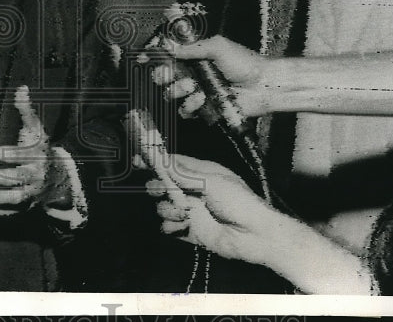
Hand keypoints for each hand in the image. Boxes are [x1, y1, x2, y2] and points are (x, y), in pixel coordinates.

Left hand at [0, 85, 55, 216]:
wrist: (60, 177)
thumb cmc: (42, 149)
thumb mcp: (37, 129)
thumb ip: (26, 111)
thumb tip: (21, 88)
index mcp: (36, 154)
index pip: (13, 154)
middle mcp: (36, 174)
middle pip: (14, 177)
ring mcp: (34, 192)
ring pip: (15, 197)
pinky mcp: (30, 205)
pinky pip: (14, 212)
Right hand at [145, 153, 279, 264]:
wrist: (254, 235)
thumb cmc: (239, 202)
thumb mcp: (210, 181)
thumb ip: (182, 173)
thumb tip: (161, 159)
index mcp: (201, 174)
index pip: (172, 164)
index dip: (155, 162)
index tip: (138, 160)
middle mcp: (193, 191)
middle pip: (163, 185)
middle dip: (157, 187)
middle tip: (161, 191)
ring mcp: (191, 211)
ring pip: (163, 207)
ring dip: (168, 210)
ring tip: (184, 214)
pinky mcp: (190, 231)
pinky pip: (168, 227)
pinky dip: (172, 227)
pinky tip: (183, 226)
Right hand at [164, 35, 270, 117]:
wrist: (263, 85)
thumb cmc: (245, 62)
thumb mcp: (217, 47)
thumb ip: (192, 48)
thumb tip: (169, 47)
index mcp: (195, 57)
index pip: (168, 57)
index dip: (155, 58)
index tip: (143, 59)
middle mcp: (193, 74)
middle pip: (164, 77)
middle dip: (162, 75)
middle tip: (167, 74)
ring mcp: (197, 92)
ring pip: (171, 94)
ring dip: (177, 90)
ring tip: (191, 86)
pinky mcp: (204, 110)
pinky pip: (185, 111)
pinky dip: (190, 105)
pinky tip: (201, 99)